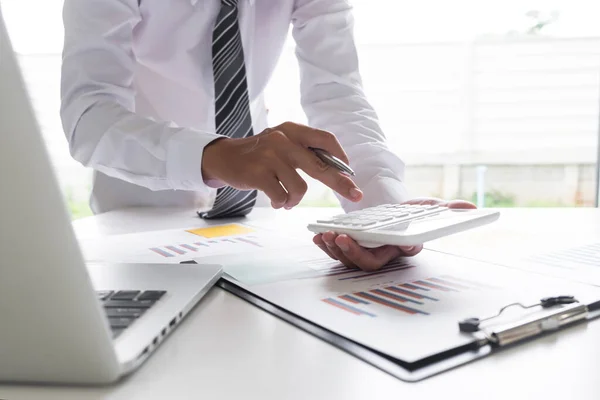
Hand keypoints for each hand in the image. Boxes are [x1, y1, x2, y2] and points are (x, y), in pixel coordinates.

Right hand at [202, 121, 362, 208]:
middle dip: (340, 183)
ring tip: (286, 200)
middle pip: (321, 166)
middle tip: (355, 194)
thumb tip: (336, 168)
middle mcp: (283, 140)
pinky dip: (281, 202)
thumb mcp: (281, 141)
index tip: (350, 172)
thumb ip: (304, 150)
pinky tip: (275, 201)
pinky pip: (282, 196)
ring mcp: (270, 156)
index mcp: (292, 130)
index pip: (325, 139)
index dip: (340, 157)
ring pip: (300, 188)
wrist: (223, 156)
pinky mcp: (259, 174)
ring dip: (295, 199)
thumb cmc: (258, 153)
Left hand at [313, 198, 476, 270]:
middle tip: (340, 238)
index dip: (376, 252)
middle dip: (351, 254)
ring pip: (349, 260)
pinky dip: (327, 245)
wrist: (395, 210)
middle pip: (367, 263)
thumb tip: (472, 207)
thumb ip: (448, 208)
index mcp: (402, 247)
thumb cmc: (412, 213)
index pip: (393, 255)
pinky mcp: (353, 247)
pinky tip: (319, 235)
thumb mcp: (429, 207)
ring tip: (326, 236)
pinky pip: (338, 252)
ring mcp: (367, 251)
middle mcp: (384, 254)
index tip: (366, 241)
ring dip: (335, 250)